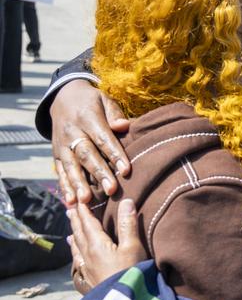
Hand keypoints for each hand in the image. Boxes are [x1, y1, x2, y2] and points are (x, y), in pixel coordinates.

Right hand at [51, 80, 129, 205]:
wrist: (63, 98)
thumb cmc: (93, 102)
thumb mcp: (105, 99)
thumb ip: (114, 113)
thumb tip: (124, 126)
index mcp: (87, 117)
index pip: (102, 138)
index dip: (114, 154)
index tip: (126, 170)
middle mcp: (71, 132)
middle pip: (86, 155)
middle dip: (99, 173)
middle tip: (111, 190)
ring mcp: (61, 144)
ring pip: (70, 166)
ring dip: (79, 184)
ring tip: (86, 200)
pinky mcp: (55, 154)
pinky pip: (60, 171)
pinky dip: (65, 186)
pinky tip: (71, 201)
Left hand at [68, 200, 146, 293]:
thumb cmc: (130, 271)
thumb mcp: (133, 246)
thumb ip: (128, 223)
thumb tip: (126, 201)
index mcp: (97, 244)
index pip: (88, 223)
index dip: (84, 210)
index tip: (79, 199)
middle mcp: (88, 254)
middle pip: (79, 233)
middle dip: (75, 220)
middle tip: (70, 209)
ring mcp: (88, 266)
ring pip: (77, 246)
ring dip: (74, 234)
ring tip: (70, 229)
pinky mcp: (90, 277)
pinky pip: (78, 259)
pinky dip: (75, 252)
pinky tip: (76, 254)